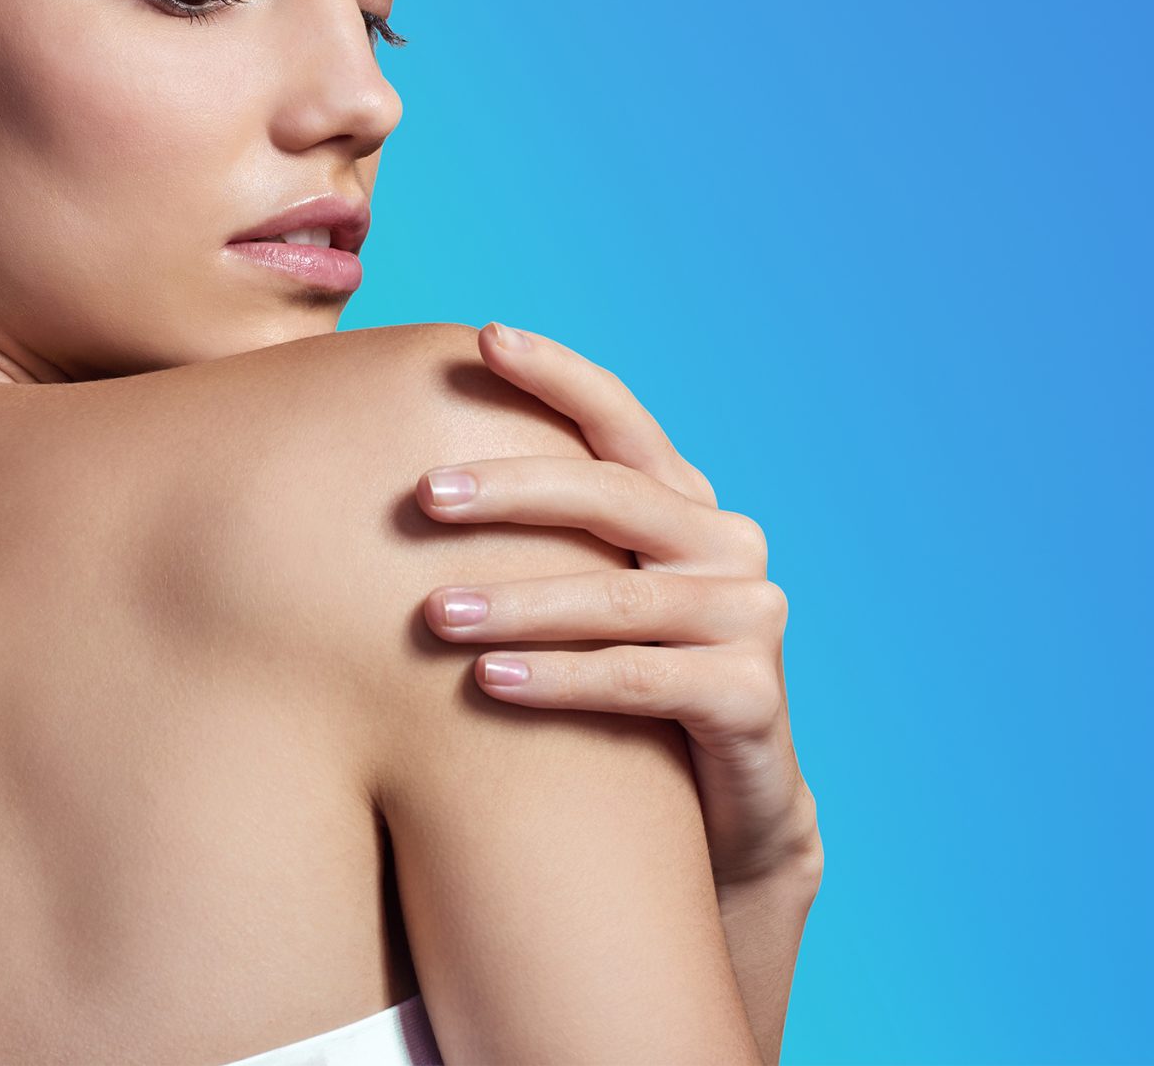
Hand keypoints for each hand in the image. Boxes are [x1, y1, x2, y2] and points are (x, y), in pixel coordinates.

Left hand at [415, 322, 821, 889]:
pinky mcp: (752, 696)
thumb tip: (401, 478)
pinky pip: (640, 678)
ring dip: (518, 602)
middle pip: (614, 496)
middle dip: (513, 489)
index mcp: (682, 504)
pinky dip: (561, 678)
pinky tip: (489, 681)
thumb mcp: (584, 599)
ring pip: (618, 597)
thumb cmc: (617, 692)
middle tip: (422, 495)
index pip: (620, 419)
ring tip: (431, 613)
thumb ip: (536, 540)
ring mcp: (749, 618)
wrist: (717, 817)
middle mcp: (726, 545)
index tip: (483, 336)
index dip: (557, 374)